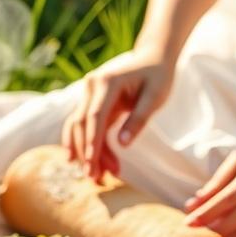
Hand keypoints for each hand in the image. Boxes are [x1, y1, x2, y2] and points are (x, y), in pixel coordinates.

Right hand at [61, 45, 173, 180]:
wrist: (152, 58)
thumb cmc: (157, 76)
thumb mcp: (155, 97)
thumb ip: (139, 119)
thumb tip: (123, 144)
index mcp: (107, 82)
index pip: (95, 116)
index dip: (92, 141)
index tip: (92, 163)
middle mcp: (91, 86)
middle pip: (81, 124)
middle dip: (87, 152)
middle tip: (96, 178)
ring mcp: (88, 94)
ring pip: (78, 127)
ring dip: (84, 152)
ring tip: (96, 176)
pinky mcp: (90, 103)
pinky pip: (83, 126)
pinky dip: (84, 144)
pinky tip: (84, 162)